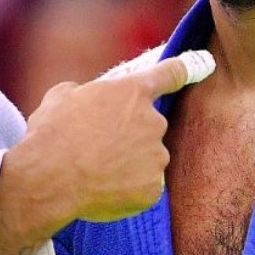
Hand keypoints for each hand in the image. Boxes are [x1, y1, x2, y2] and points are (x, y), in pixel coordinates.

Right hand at [1, 54, 202, 234]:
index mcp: (132, 92)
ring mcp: (156, 156)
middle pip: (150, 127)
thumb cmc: (51, 134)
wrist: (49, 178)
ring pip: (148, 159)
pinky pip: (144, 187)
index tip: (205, 64)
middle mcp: (153, 121)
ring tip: (95, 171)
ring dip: (129, 164)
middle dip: (130, 135)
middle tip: (98, 147)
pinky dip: (127, 190)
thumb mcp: (60, 97)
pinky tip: (102, 190)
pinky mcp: (153, 188)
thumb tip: (82, 97)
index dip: (186, 69)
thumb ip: (83, 92)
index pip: (170, 74)